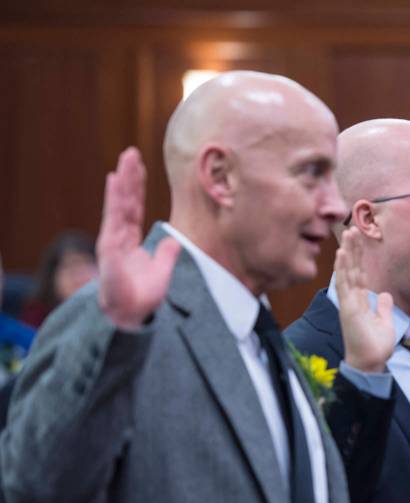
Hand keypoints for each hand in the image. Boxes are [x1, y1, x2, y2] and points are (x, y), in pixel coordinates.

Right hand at [96, 147, 179, 328]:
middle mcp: (117, 239)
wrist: (130, 319)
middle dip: (128, 178)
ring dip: (123, 183)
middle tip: (131, 152)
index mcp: (127, 242)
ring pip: (118, 207)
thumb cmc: (141, 298)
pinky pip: (114, 221)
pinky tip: (115, 182)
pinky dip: (115, 201)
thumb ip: (165, 255)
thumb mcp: (161, 272)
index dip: (134, 188)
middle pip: (124, 202)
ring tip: (125, 161)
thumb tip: (174, 241)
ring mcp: (112, 244)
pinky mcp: (111, 252)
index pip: (131, 209)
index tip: (138, 166)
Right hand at [334, 227, 394, 372]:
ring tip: (348, 233)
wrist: (370, 362)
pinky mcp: (348, 308)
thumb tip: (384, 294)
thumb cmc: (375, 346)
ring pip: (347, 272)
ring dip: (347, 253)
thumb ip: (382, 307)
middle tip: (353, 228)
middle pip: (352, 269)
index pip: (360, 274)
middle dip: (353, 249)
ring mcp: (348, 303)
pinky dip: (343, 269)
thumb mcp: (384, 322)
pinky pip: (345, 285)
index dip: (360, 257)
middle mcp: (352, 299)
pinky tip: (343, 254)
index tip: (360, 240)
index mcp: (360, 301)